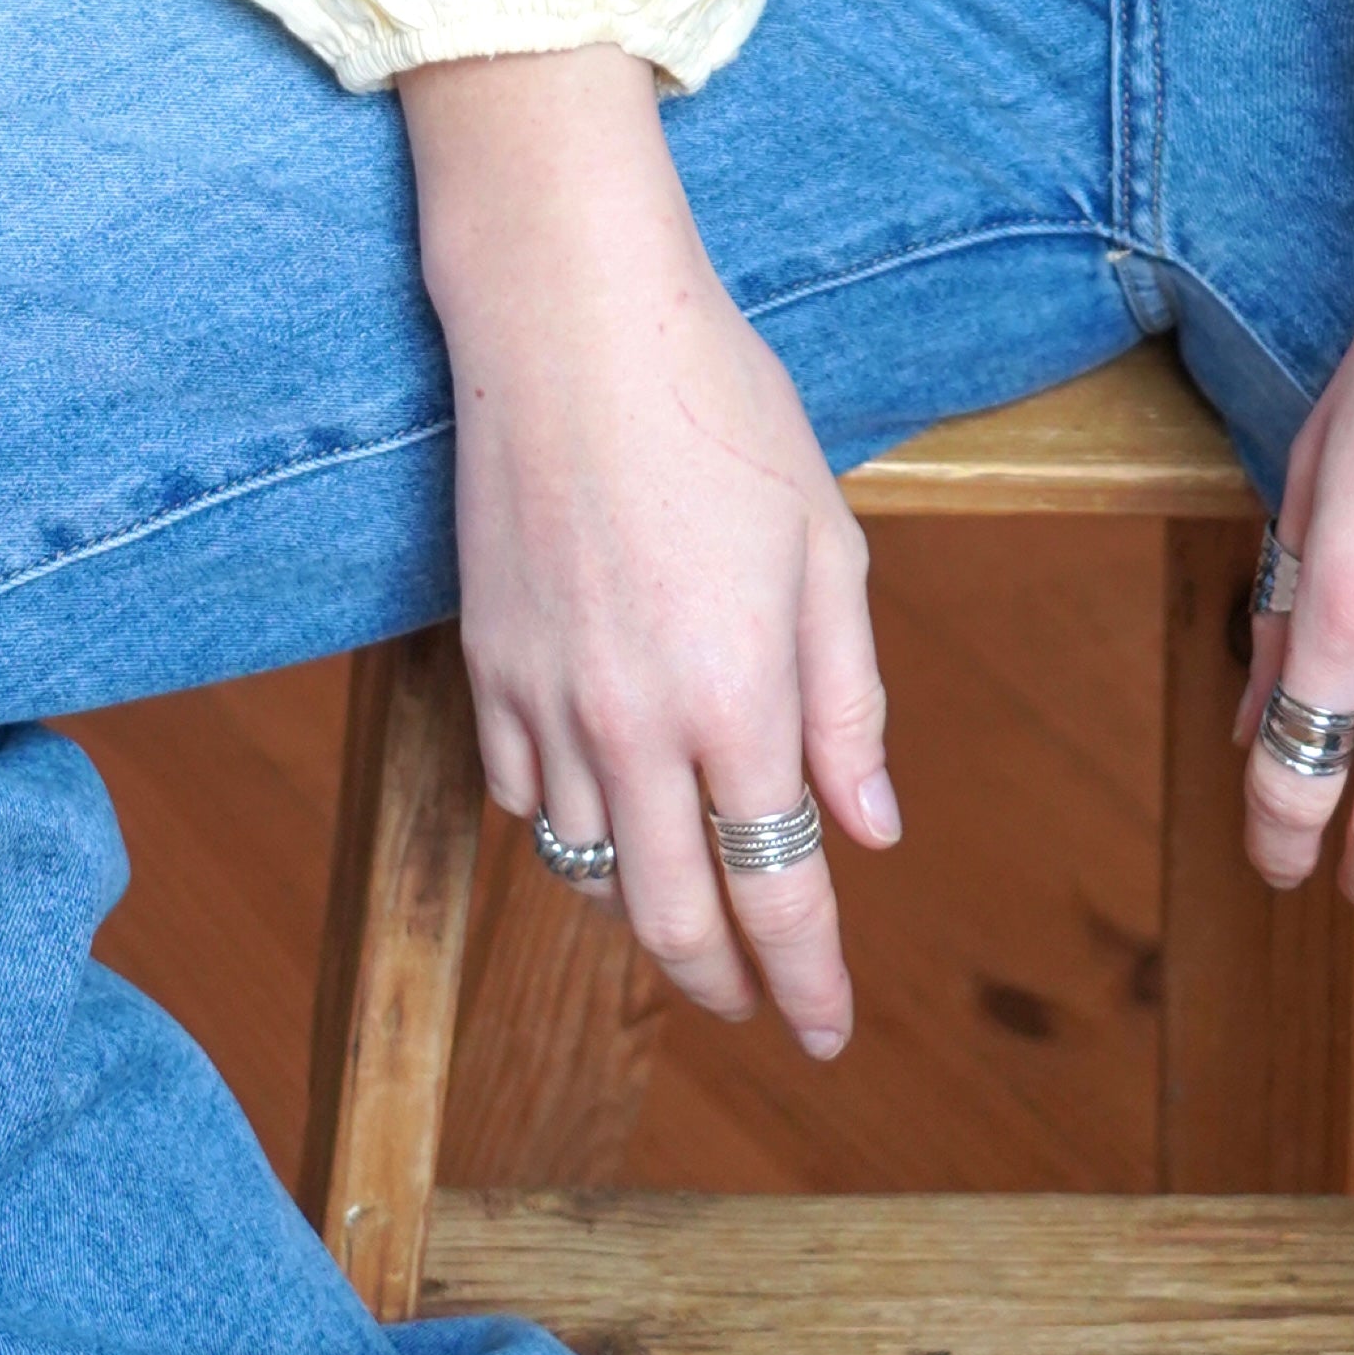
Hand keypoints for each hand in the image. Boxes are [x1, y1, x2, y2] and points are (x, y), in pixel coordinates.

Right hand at [401, 46, 895, 1056]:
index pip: (778, 893)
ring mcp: (546, 700)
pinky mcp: (484, 666)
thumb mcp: (825, 546)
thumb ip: (848, 702)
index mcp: (738, 695)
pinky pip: (525, 799)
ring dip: (645, 910)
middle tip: (762, 1008)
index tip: (831, 1034)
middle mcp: (634, 723)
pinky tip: (607, 805)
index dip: (807, 982)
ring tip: (693, 909)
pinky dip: (571, 827)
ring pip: (588, 870)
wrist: (570, 320)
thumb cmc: (721, 409)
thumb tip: (869, 831)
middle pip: (670, 922)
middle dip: (722, 986)